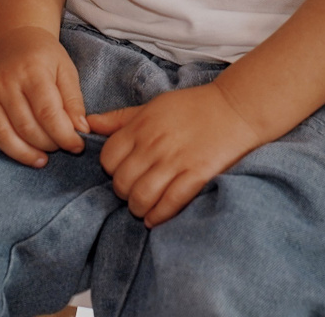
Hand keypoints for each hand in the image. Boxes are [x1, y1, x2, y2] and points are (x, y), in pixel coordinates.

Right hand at [0, 25, 87, 166]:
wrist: (18, 38)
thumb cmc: (44, 58)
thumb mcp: (66, 71)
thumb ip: (74, 101)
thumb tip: (81, 129)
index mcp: (32, 72)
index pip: (47, 111)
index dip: (64, 134)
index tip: (77, 146)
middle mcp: (5, 82)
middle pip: (25, 125)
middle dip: (47, 143)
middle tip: (60, 149)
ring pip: (0, 131)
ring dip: (20, 152)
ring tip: (39, 160)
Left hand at [90, 81, 263, 226]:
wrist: (235, 108)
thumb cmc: (192, 107)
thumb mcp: (152, 106)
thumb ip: (120, 118)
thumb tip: (89, 124)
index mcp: (141, 126)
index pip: (108, 158)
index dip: (112, 170)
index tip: (123, 173)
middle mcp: (154, 144)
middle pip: (122, 182)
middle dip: (124, 193)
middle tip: (134, 193)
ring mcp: (175, 161)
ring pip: (141, 197)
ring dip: (138, 209)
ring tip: (143, 209)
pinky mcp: (196, 175)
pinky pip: (169, 203)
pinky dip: (159, 216)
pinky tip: (156, 218)